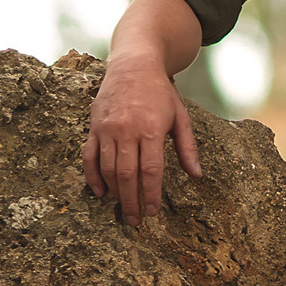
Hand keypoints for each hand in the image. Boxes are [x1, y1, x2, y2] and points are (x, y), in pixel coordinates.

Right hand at [82, 55, 202, 225]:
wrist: (134, 64)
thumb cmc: (161, 92)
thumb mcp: (180, 116)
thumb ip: (187, 147)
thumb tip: (196, 175)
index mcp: (152, 129)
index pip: (151, 171)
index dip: (151, 194)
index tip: (152, 212)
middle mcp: (127, 130)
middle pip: (126, 175)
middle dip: (131, 201)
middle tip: (135, 221)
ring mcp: (107, 129)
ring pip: (107, 169)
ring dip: (114, 193)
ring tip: (122, 208)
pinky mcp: (93, 127)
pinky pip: (89, 158)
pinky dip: (92, 178)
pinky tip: (100, 193)